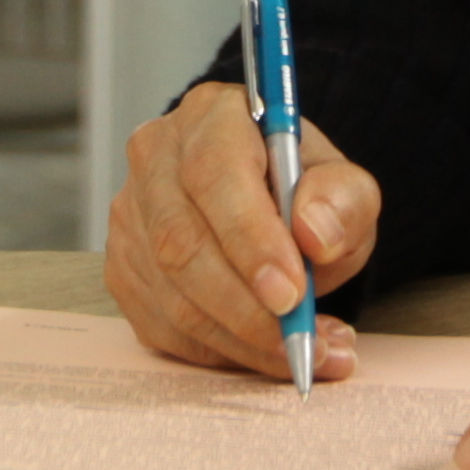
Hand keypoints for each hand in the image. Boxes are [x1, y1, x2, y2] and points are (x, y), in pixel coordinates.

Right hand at [104, 81, 376, 380]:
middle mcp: (156, 158)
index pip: (214, 174)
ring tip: (309, 351)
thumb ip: (343, 201)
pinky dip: (221, 352)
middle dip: (247, 307)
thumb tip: (314, 234)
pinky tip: (267, 353)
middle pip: (181, 243)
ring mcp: (131, 216)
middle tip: (304, 341)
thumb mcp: (345, 186)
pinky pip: (164, 327)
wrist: (269, 206)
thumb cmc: (301, 190)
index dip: (250, 239)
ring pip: (172, 296)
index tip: (292, 293)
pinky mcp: (123, 269)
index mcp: (211, 116)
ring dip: (243, 340)